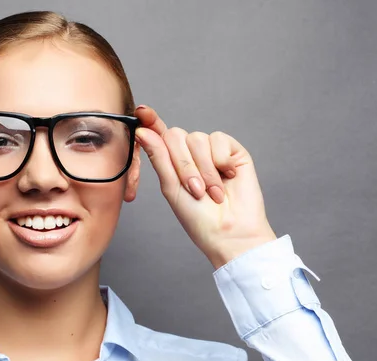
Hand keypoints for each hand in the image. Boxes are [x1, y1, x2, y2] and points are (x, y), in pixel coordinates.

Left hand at [134, 105, 276, 268]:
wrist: (230, 232)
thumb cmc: (199, 218)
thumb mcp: (171, 188)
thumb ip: (159, 158)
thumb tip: (142, 130)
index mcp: (172, 162)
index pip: (159, 135)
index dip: (151, 121)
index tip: (142, 111)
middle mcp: (191, 153)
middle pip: (175, 136)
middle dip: (183, 165)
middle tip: (195, 190)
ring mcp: (212, 151)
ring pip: (197, 139)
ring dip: (204, 170)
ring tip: (212, 192)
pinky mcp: (233, 151)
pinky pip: (219, 139)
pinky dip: (221, 161)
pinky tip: (228, 177)